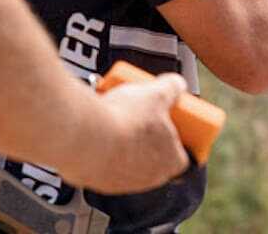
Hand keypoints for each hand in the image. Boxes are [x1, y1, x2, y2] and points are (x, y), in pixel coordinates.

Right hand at [63, 74, 189, 193]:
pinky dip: (103, 147)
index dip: (181, 140)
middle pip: (155, 156)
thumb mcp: (158, 94)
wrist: (82, 137)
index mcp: (170, 162)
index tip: (176, 126)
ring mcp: (120, 182)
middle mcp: (147, 179)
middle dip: (151, 136)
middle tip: (145, 116)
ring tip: (119, 117)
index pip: (185, 158)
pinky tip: (99, 128)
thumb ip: (173, 88)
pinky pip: (103, 162)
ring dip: (125, 140)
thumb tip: (176, 84)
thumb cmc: (124, 122)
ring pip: (128, 159)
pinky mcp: (94, 180)